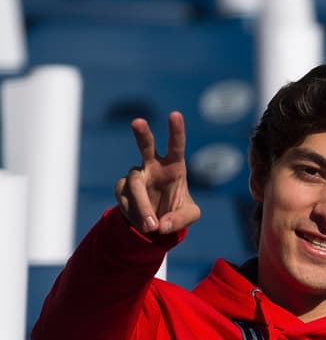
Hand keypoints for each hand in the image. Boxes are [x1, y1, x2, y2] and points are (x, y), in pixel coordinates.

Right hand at [114, 112, 200, 235]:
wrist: (155, 223)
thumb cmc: (177, 211)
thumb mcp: (190, 216)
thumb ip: (181, 219)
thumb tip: (162, 225)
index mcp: (174, 166)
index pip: (176, 145)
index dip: (176, 130)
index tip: (175, 114)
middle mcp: (153, 166)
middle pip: (145, 146)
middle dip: (142, 133)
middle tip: (138, 122)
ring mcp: (136, 176)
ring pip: (135, 184)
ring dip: (142, 205)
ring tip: (151, 226)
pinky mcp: (121, 189)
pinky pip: (125, 201)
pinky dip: (134, 215)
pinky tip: (142, 223)